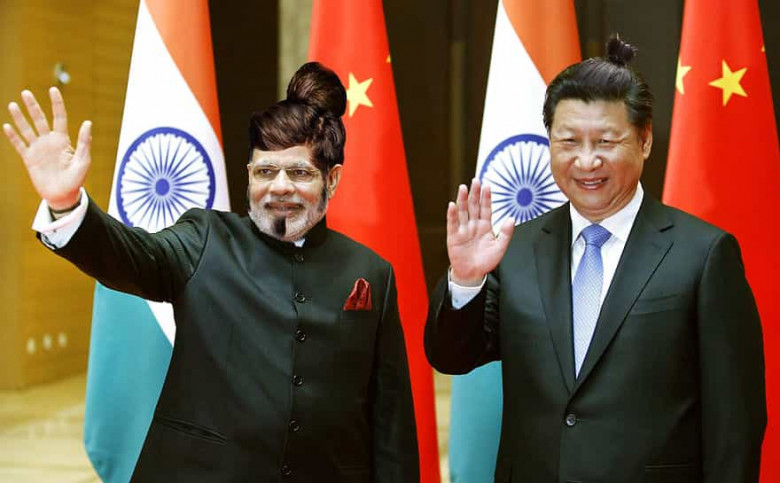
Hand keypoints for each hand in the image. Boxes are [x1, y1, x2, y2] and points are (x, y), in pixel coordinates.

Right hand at [3, 87, 90, 209]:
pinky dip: (13, 136)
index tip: (53, 89)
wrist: (63, 195)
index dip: (56, 103)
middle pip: (40, 119)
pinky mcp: (29, 159)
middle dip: (33, 106)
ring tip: (12, 104)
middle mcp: (49, 142)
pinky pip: (19, 145)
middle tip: (25, 92)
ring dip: (20, 117)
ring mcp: (38, 149)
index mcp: (63, 140)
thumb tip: (88, 122)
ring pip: (27, 129)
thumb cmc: (77, 179)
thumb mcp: (84, 161)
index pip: (59, 117)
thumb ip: (85, 142)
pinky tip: (7, 126)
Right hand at [447, 178, 513, 285]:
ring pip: (463, 211)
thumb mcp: (500, 248)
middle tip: (475, 181)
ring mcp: (463, 229)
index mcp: (485, 226)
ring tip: (463, 188)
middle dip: (475, 193)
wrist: (472, 274)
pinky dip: (452, 214)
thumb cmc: (486, 261)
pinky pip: (452, 223)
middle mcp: (473, 225)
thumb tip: (511, 219)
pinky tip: (452, 205)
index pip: (486, 208)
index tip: (487, 186)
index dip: (487, 197)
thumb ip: (506, 233)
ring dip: (462, 199)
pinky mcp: (453, 236)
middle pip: (474, 206)